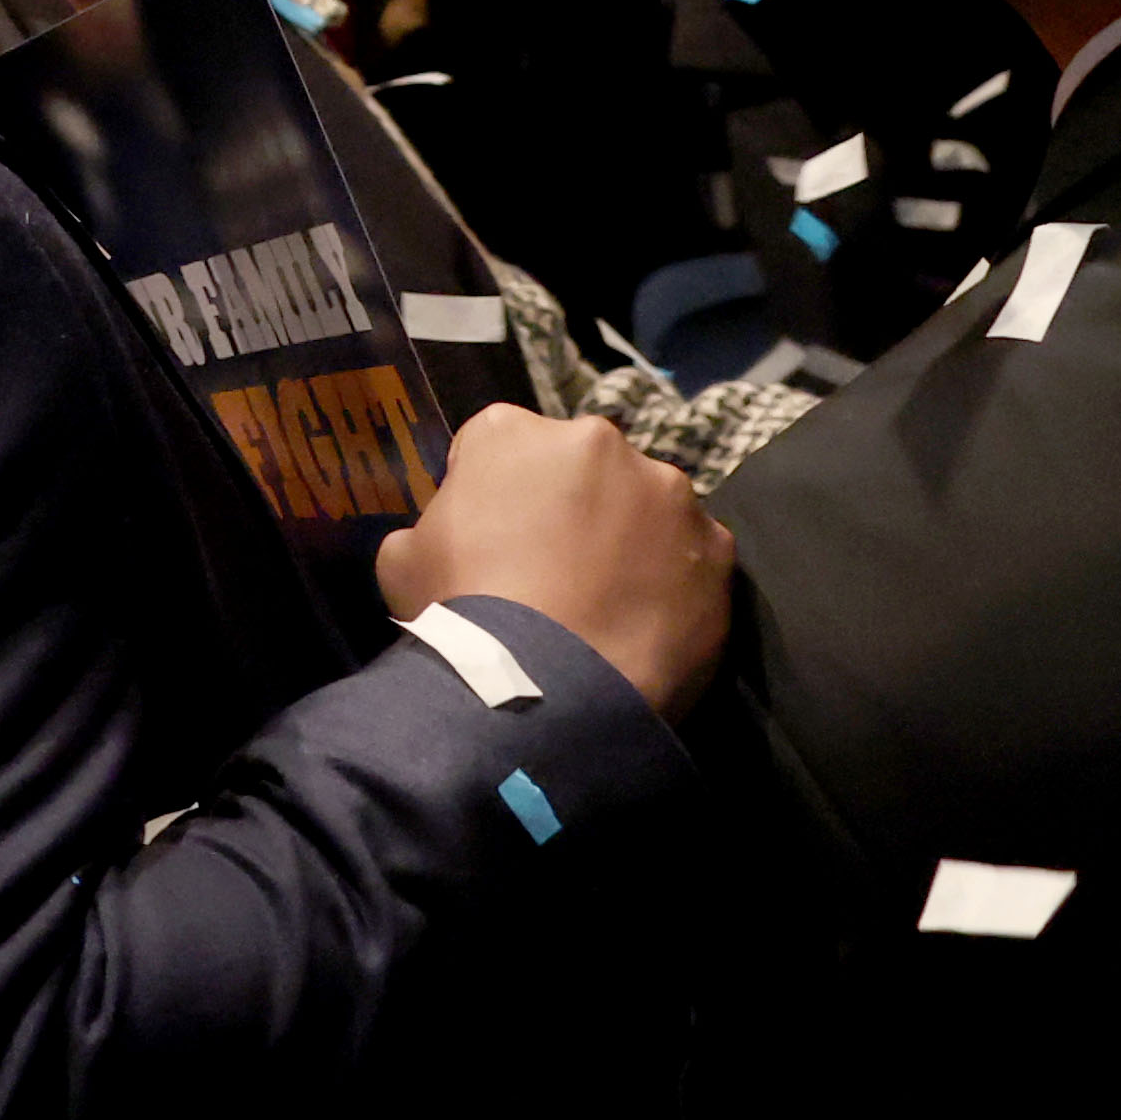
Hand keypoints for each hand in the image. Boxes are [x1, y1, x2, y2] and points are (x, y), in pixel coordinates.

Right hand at [374, 405, 736, 716]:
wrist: (546, 687)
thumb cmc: (462, 611)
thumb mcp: (401, 558)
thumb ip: (434, 525)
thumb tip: (457, 537)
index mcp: (513, 432)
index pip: (497, 445)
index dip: (490, 491)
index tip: (488, 537)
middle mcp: (600, 441)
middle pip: (580, 466)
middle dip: (568, 503)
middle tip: (549, 569)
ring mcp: (670, 493)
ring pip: (644, 505)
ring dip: (627, 536)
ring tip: (605, 601)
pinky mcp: (719, 547)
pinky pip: (690, 556)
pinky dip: (672, 579)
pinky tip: (643, 621)